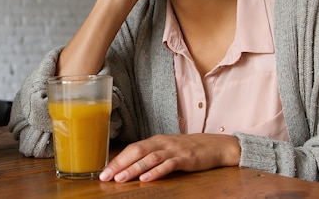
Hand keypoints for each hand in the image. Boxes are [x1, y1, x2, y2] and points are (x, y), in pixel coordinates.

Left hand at [99, 133, 240, 182]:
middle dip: (120, 164)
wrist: (214, 146)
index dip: (117, 159)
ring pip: (150, 158)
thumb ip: (151, 154)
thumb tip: (130, 165)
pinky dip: (156, 172)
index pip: (132, 148)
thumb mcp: (168, 149)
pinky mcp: (185, 158)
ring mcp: (174, 150)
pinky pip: (168, 165)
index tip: (104, 171)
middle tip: (106, 176)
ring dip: (133, 168)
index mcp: (156, 140)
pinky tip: (146, 179)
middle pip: (137, 151)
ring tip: (121, 179)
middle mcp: (162, 143)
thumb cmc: (188, 149)